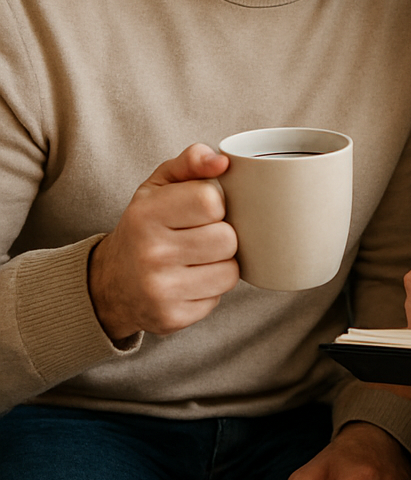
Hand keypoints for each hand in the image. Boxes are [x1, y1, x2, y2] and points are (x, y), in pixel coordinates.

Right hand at [88, 143, 237, 339]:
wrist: (110, 283)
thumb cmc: (146, 226)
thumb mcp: (159, 186)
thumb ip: (191, 162)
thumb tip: (222, 161)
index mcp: (146, 214)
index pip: (211, 201)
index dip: (215, 204)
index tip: (199, 210)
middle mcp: (150, 253)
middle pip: (227, 239)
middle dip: (221, 236)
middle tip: (199, 237)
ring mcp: (159, 290)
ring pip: (230, 272)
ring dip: (221, 264)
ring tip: (197, 259)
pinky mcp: (172, 318)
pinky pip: (219, 298)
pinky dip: (210, 289)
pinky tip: (189, 281)